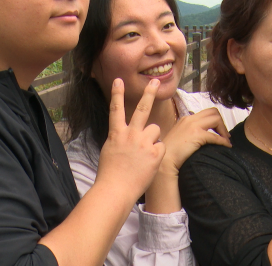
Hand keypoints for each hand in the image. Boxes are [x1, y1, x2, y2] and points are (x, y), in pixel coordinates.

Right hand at [95, 79, 164, 203]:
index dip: (117, 94)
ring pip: (156, 129)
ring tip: (145, 153)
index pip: (116, 109)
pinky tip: (149, 164)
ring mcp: (143, 142)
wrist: (116, 190)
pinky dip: (158, 154)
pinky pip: (161, 147)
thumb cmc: (110, 174)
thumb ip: (120, 139)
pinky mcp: (155, 152)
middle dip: (148, 93)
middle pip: (142, 109)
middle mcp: (130, 134)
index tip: (118, 80)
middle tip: (154, 81)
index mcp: (116, 134)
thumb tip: (128, 135)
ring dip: (153, 138)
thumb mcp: (110, 151)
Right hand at [161, 107, 231, 175]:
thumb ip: (189, 132)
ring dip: (224, 130)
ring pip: (216, 119)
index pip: (206, 112)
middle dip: (222, 122)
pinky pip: (216, 136)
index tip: (219, 131)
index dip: (216, 120)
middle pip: (213, 112)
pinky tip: (226, 146)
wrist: (164, 160)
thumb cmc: (171, 153)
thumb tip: (202, 135)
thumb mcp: (180, 136)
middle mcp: (190, 119)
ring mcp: (193, 126)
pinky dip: (223, 141)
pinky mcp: (197, 135)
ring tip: (226, 140)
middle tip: (225, 135)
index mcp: (186, 119)